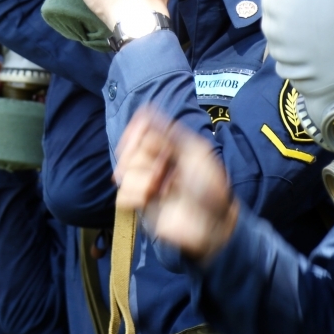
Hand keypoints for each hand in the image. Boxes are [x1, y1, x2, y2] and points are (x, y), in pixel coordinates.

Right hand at [114, 106, 238, 262]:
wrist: (212, 223)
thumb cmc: (210, 187)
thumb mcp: (195, 152)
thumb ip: (168, 132)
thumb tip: (145, 111)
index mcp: (169, 147)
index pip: (140, 131)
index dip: (134, 132)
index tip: (135, 137)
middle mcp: (155, 162)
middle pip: (129, 151)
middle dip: (142, 160)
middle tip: (161, 171)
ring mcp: (147, 183)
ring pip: (124, 173)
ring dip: (141, 180)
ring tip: (160, 189)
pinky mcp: (142, 205)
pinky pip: (122, 196)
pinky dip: (133, 195)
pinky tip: (148, 198)